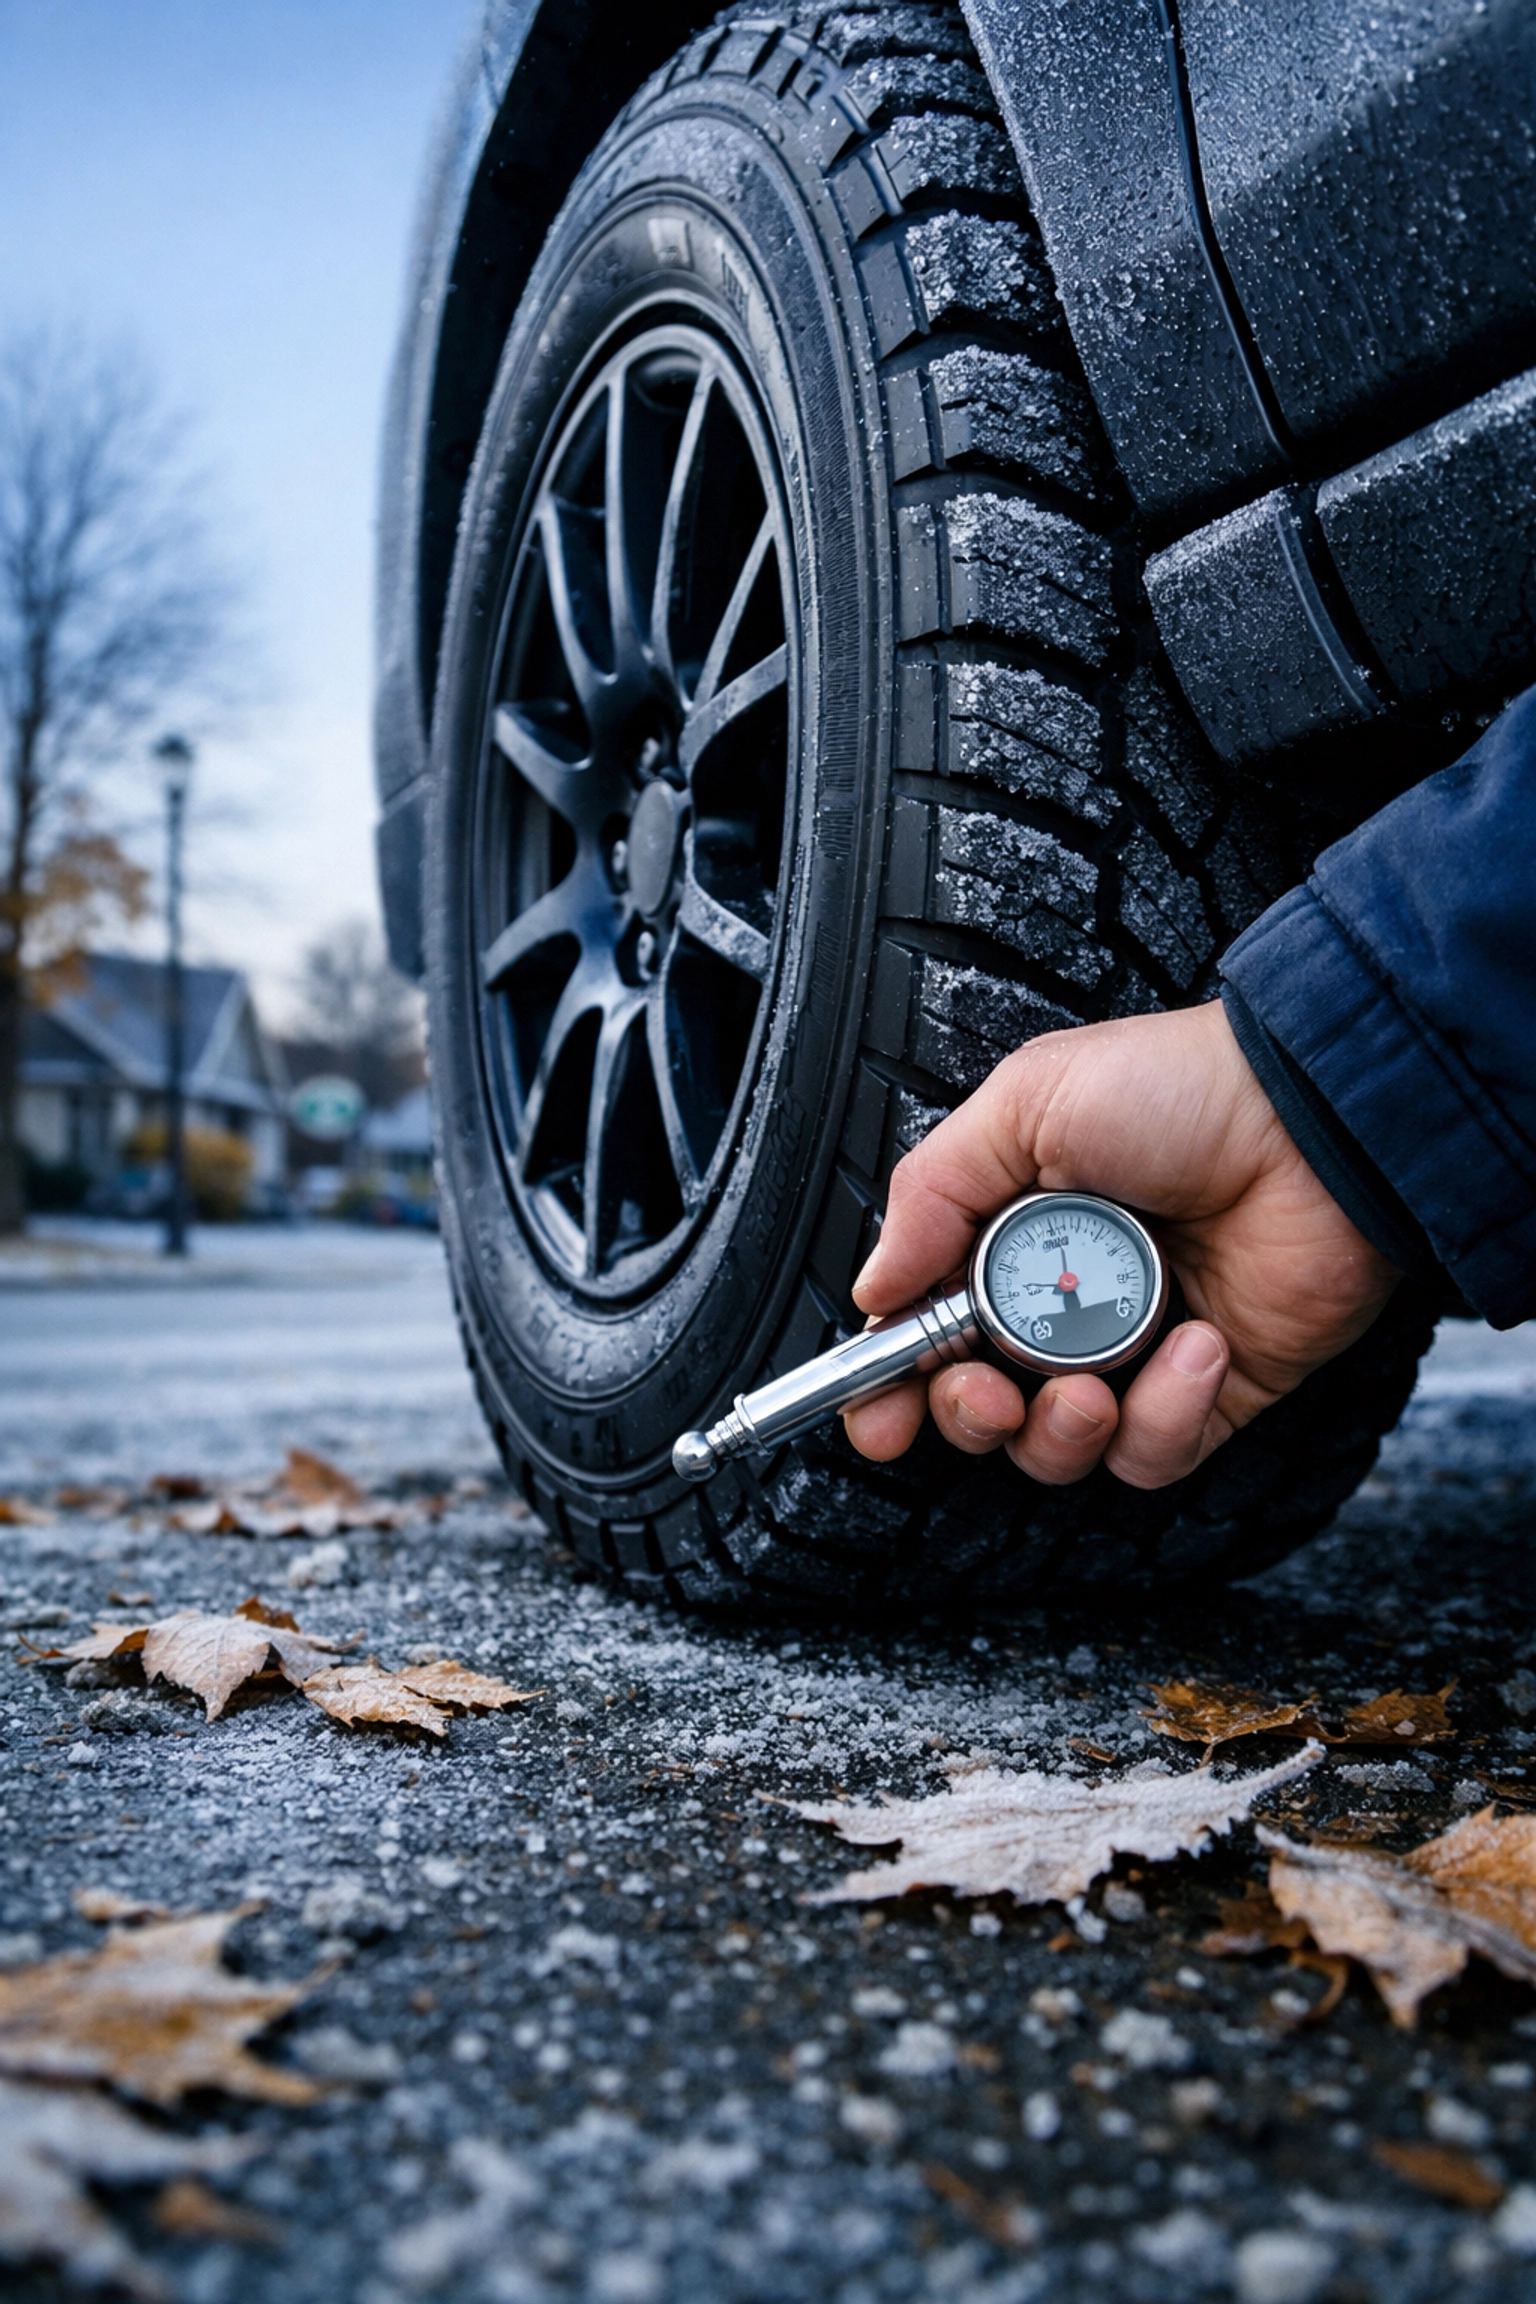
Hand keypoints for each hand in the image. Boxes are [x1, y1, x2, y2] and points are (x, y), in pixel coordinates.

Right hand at [843, 1001, 1400, 1488]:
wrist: (1315, 1120)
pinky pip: (1153, 1454)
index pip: (927, 1332)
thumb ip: (931, 1192)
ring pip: (1058, 1448)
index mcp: (1011, 1236)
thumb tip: (873, 1287)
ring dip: (1058, 1433)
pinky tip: (1194, 1347)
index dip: (890, 1384)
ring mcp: (1136, 1352)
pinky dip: (1163, 1419)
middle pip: (980, 1408)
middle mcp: (1065, 1302)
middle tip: (984, 1393)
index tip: (874, 1414)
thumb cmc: (1181, 1088)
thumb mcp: (1026, 1103)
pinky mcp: (1208, 1392)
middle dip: (967, 1416)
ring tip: (1090, 1385)